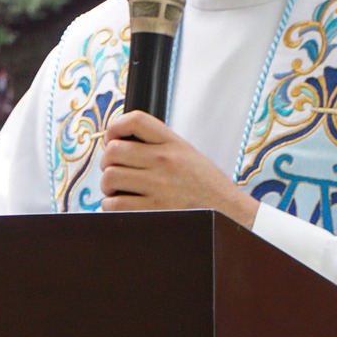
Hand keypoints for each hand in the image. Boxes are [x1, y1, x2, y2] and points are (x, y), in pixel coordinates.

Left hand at [100, 110, 260, 227]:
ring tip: (117, 190)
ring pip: (110, 176)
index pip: (137, 120)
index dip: (116, 126)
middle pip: (114, 150)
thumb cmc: (207, 189)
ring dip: (108, 185)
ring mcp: (159, 186)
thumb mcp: (189, 157)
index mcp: (174, 144)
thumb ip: (160, 147)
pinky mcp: (153, 211)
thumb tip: (120, 145)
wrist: (229, 216)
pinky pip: (115, 204)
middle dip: (107, 161)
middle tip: (113, 170)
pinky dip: (112, 206)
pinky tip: (123, 206)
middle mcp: (165, 161)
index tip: (112, 138)